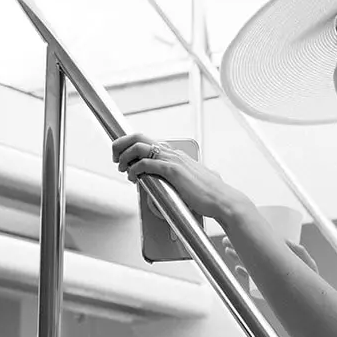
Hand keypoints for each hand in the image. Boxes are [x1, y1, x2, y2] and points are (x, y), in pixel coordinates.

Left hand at [112, 133, 246, 222]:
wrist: (221, 200)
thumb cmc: (208, 194)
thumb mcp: (190, 181)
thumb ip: (178, 179)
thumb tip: (170, 186)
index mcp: (175, 154)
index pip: (147, 140)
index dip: (128, 144)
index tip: (121, 154)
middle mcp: (172, 153)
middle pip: (138, 137)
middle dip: (120, 145)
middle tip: (115, 158)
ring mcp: (172, 160)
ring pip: (138, 147)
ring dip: (124, 157)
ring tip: (122, 168)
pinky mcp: (172, 170)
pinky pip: (145, 164)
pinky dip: (134, 169)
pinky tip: (133, 178)